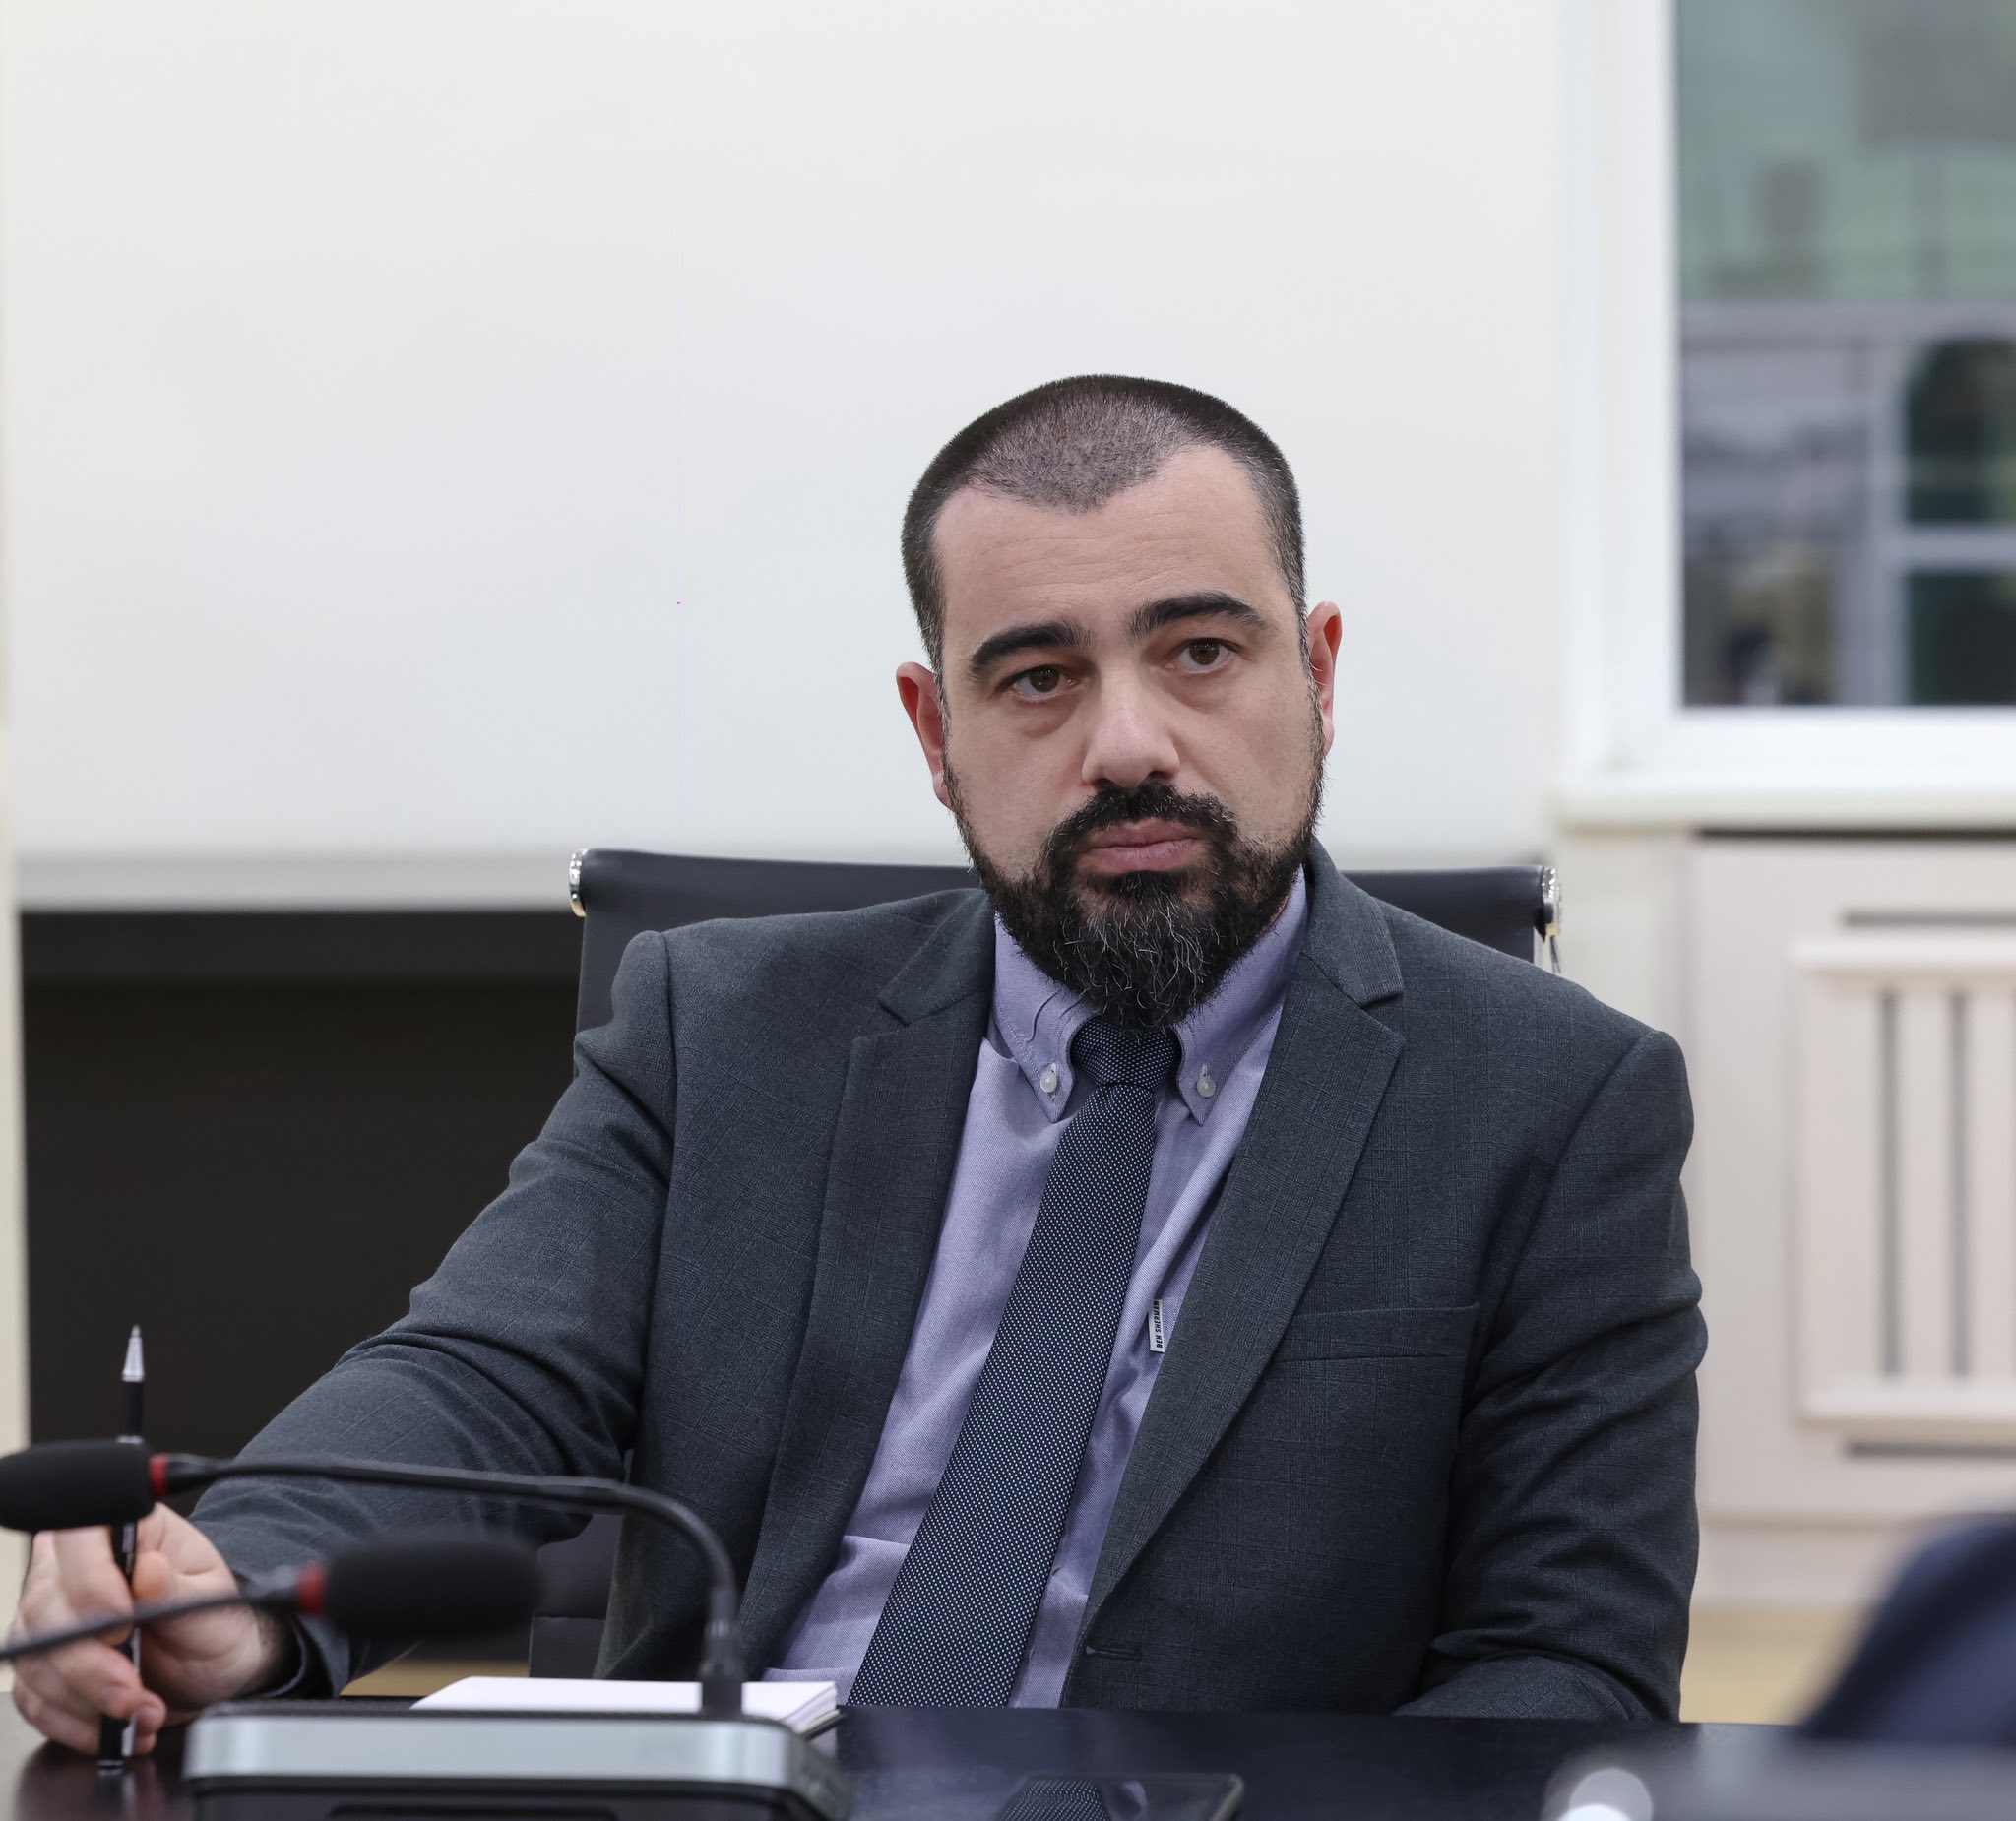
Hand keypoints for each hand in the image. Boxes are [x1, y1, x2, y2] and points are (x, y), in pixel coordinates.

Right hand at [10, 1505, 287, 1753]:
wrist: (211, 1665)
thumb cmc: (214, 1620)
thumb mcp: (213, 1600)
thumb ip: (178, 1588)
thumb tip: (149, 1569)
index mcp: (122, 1529)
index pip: (78, 1535)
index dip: (90, 1579)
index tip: (123, 1621)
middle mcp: (73, 1567)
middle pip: (47, 1607)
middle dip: (90, 1663)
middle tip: (132, 1691)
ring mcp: (49, 1617)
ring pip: (35, 1659)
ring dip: (87, 1699)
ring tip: (141, 1712)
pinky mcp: (41, 1665)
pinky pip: (35, 1699)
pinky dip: (75, 1722)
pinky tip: (115, 1728)